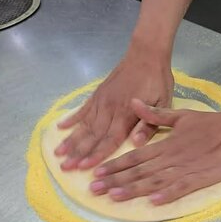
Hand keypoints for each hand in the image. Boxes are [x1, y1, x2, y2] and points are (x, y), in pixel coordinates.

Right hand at [55, 43, 173, 170]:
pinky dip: (71, 119)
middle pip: (92, 136)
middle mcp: (110, 110)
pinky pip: (82, 109)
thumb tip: (136, 143)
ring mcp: (102, 101)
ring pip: (84, 125)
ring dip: (71, 140)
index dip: (96, 154)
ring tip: (58, 153)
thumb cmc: (157, 80)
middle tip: (64, 167)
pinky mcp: (98, 94)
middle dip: (78, 153)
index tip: (84, 167)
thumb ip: (149, 123)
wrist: (146, 54)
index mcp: (126, 114)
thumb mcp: (163, 102)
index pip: (110, 140)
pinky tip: (60, 128)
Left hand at [90, 99, 220, 204]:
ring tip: (114, 196)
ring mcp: (185, 168)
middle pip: (139, 171)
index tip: (97, 172)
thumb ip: (155, 115)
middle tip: (93, 189)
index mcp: (165, 144)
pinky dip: (168, 194)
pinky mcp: (201, 177)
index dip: (115, 165)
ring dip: (134, 189)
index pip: (135, 156)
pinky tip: (153, 202)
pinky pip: (182, 188)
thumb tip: (133, 103)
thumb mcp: (181, 116)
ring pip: (155, 181)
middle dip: (115, 180)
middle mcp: (171, 157)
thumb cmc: (211, 123)